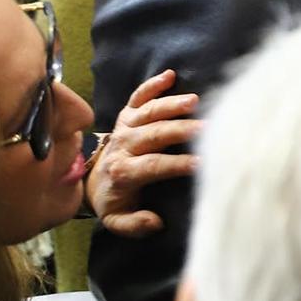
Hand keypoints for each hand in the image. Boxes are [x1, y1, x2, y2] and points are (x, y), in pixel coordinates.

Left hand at [85, 69, 201, 234]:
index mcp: (124, 172)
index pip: (154, 165)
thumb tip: (156, 222)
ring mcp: (124, 127)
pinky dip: (152, 84)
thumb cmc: (114, 200)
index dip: (178, 163)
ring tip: (195, 101)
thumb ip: (134, 225)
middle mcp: (124, 145)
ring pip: (149, 112)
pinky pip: (137, 97)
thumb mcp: (117, 220)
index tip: (202, 162)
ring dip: (171, 105)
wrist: (91, 180)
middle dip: (182, 130)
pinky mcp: (125, 115)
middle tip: (208, 128)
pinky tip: (170, 75)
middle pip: (155, 134)